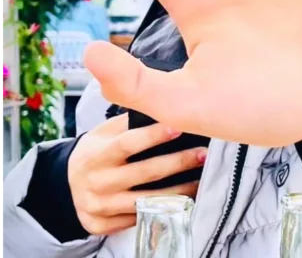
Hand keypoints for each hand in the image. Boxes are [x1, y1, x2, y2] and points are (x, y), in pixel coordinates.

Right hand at [68, 114, 205, 235]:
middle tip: (202, 153)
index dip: (154, 136)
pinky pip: (139, 218)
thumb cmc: (96, 151)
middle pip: (144, 173)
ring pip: (147, 200)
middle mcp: (97, 182)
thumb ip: (128, 123)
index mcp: (96, 154)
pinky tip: (183, 199)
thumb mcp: (103, 133)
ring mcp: (99, 207)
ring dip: (178, 190)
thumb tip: (162, 106)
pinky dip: (163, 209)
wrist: (68, 183)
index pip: (127, 143)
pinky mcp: (102, 226)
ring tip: (201, 178)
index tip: (179, 126)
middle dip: (178, 162)